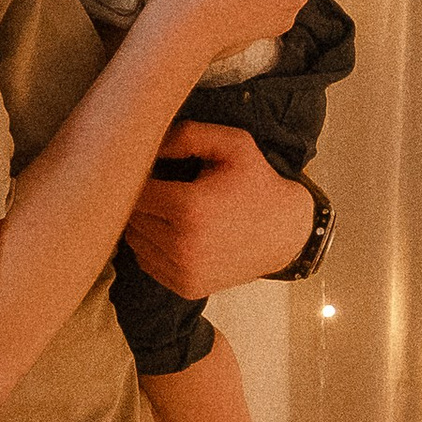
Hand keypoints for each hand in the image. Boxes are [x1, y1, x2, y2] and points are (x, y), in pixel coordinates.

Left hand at [121, 122, 316, 297]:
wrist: (288, 234)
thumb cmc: (258, 185)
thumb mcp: (233, 144)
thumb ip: (187, 135)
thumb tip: (148, 146)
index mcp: (189, 207)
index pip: (136, 190)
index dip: (143, 177)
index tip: (161, 173)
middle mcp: (182, 245)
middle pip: (133, 217)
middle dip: (144, 202)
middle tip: (168, 192)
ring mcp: (184, 270)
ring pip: (136, 241)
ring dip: (146, 225)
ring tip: (173, 214)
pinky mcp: (186, 287)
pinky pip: (148, 263)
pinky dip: (155, 248)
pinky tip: (179, 235)